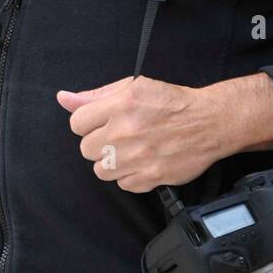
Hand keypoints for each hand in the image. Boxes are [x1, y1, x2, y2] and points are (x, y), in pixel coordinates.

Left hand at [56, 75, 226, 193]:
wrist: (209, 122)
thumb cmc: (171, 102)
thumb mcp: (133, 87)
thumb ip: (95, 95)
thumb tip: (63, 98)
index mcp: (120, 105)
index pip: (77, 123)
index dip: (89, 123)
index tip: (102, 122)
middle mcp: (126, 132)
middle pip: (86, 149)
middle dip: (100, 143)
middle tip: (120, 135)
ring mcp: (138, 157)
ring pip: (101, 171)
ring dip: (113, 161)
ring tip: (131, 150)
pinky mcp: (150, 177)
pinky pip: (123, 184)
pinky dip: (131, 175)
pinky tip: (144, 161)